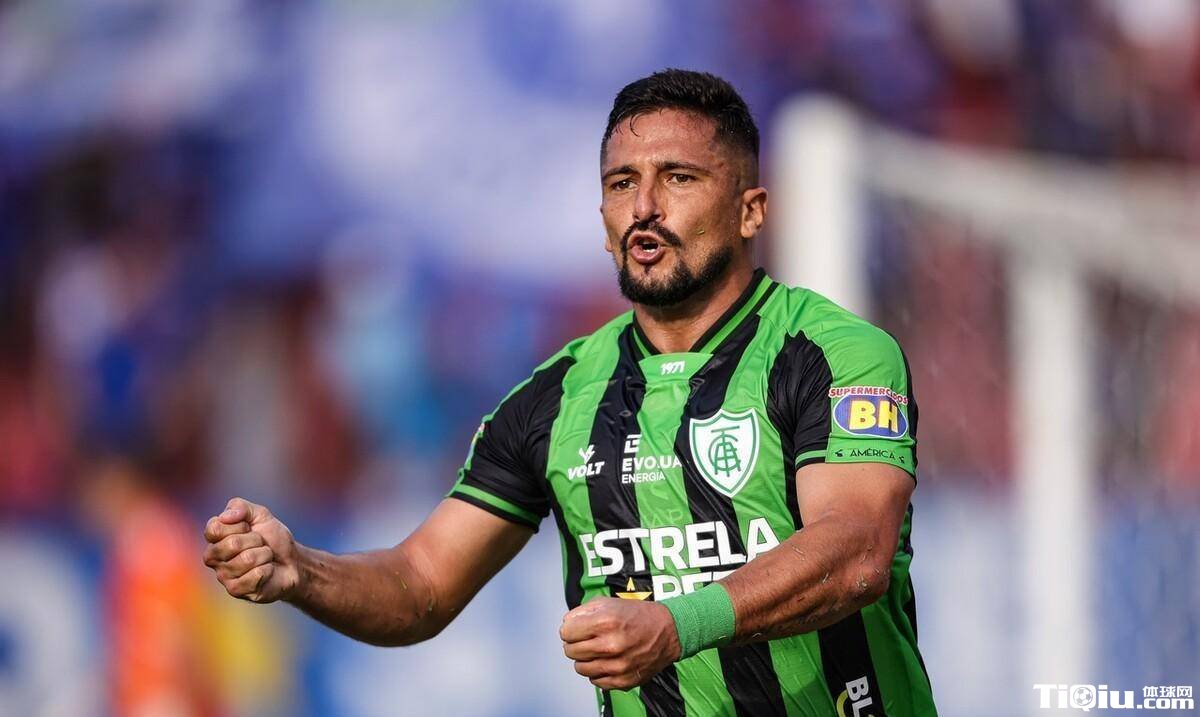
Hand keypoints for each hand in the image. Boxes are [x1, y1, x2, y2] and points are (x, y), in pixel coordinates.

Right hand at [203, 497, 299, 602]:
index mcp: (215, 538)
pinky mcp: (235, 590)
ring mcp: (223, 575)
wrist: (292, 561)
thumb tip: (224, 516)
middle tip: (260, 544)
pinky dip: (267, 570)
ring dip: (264, 555)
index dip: (239, 526)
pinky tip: (266, 571)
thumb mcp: (260, 515)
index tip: (249, 528)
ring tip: (265, 558)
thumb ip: (240, 507)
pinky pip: (255, 575)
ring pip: (246, 559)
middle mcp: (214, 557)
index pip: (214, 528)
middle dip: (255, 540)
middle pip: (231, 544)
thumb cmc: (273, 539)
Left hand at [560, 597, 681, 689]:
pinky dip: (598, 672)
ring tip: (597, 650)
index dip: (570, 629)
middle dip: (575, 643)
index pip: (566, 632)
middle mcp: (611, 645)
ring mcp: (617, 666)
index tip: (578, 628)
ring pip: (580, 669)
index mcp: (606, 622)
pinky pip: (596, 681)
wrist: (668, 631)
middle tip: (587, 639)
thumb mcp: (609, 602)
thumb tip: (566, 625)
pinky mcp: (623, 681)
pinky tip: (608, 661)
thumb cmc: (638, 615)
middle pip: (570, 651)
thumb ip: (582, 612)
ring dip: (585, 659)